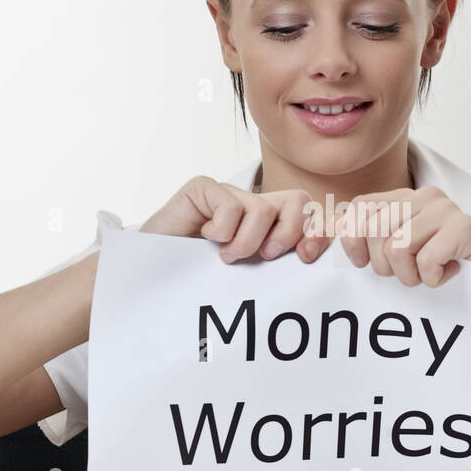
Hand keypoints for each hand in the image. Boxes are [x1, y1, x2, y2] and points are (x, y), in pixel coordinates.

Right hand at [140, 177, 334, 263]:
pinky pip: (230, 206)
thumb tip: (312, 267)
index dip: (318, 233)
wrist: (152, 280)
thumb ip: (279, 269)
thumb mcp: (251, 279)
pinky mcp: (204, 189)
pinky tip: (204, 240)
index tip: (306, 258)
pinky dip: (221, 231)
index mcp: (271, 227)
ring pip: (263, 209)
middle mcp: (254, 207)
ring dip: (246, 242)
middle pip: (299, 201)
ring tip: (225, 256)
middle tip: (265, 256)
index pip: (311, 216)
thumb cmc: (203, 281)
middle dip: (290, 233)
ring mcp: (229, 195)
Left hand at [334, 185, 470, 286]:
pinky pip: (424, 260)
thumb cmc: (440, 268)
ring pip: (396, 247)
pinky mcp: (465, 227)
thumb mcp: (397, 250)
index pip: (358, 208)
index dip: (350, 240)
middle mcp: (424, 196)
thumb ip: (367, 237)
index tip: (362, 263)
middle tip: (408, 272)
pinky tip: (447, 273)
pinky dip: (432, 278)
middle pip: (373, 229)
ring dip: (409, 275)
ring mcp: (446, 209)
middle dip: (383, 264)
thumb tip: (325, 231)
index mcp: (404, 197)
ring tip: (428, 274)